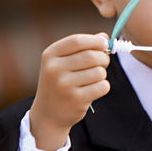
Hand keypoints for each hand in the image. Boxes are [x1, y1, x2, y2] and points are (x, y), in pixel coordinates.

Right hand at [29, 33, 110, 150]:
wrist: (48, 114)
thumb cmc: (59, 82)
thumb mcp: (62, 61)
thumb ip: (82, 47)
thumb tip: (104, 36)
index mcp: (50, 55)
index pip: (76, 41)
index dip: (94, 41)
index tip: (103, 44)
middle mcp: (54, 69)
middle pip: (91, 56)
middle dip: (103, 58)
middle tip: (103, 62)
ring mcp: (64, 85)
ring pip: (99, 72)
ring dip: (102, 74)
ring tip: (92, 79)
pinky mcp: (76, 100)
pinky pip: (102, 86)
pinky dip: (103, 86)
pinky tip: (92, 90)